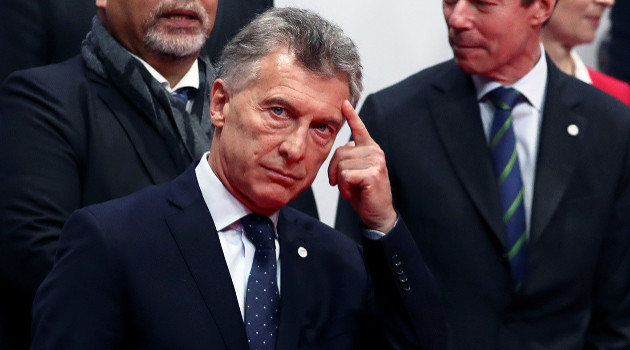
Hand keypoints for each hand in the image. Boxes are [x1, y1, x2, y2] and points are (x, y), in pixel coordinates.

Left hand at [329, 101, 396, 232]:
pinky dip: (343, 187)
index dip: (352, 116)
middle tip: (339, 184)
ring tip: (349, 189)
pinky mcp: (372, 173)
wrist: (377, 213)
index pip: (359, 129)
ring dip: (340, 181)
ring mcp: (375, 161)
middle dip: (334, 170)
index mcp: (370, 149)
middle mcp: (374, 151)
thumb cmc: (364, 193)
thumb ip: (350, 158)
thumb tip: (345, 146)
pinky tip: (351, 193)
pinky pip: (345, 175)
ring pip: (341, 165)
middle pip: (340, 152)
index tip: (344, 103)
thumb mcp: (354, 172)